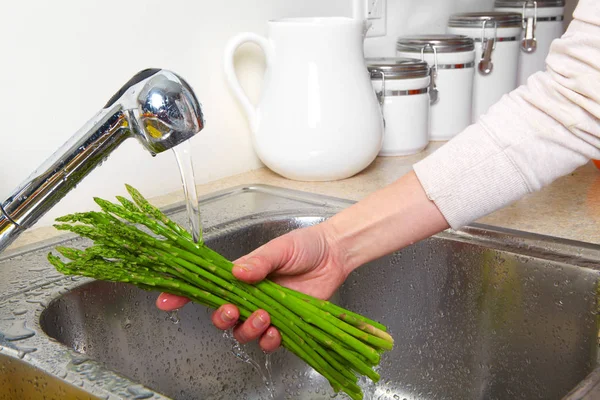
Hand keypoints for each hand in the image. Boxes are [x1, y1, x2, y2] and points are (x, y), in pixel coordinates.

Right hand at [156, 222, 349, 351]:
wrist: (334, 254)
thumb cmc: (304, 246)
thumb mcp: (279, 248)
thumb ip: (259, 261)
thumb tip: (237, 271)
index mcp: (241, 276)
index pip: (208, 286)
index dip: (185, 294)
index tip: (167, 299)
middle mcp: (249, 296)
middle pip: (222, 315)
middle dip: (221, 317)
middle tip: (231, 310)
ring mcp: (266, 311)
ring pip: (243, 331)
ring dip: (248, 329)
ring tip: (264, 317)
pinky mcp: (285, 324)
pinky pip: (269, 341)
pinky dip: (269, 340)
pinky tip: (276, 332)